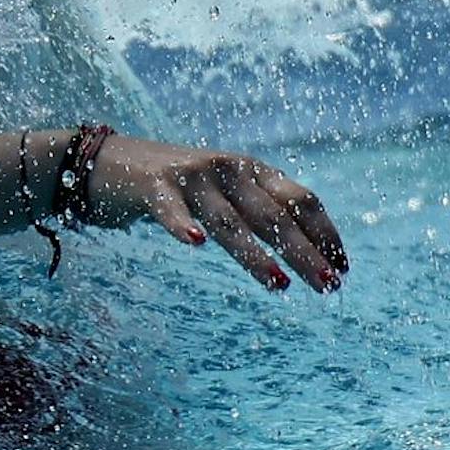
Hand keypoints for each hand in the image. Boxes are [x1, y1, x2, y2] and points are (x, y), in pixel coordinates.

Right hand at [81, 135, 347, 293]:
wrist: (106, 161)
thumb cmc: (176, 185)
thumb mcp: (226, 193)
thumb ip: (261, 213)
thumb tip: (314, 254)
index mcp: (251, 170)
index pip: (301, 199)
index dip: (325, 235)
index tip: (343, 271)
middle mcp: (226, 168)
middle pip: (273, 214)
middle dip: (304, 252)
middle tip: (328, 288)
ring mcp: (189, 175)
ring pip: (229, 221)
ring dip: (256, 254)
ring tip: (278, 285)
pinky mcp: (152, 184)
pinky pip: (169, 208)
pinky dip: (180, 223)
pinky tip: (193, 242)